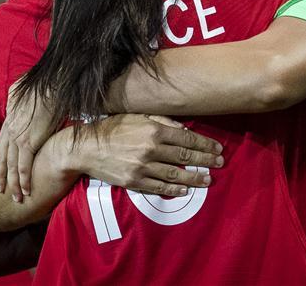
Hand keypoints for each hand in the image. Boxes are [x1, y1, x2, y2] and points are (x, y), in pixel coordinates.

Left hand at [0, 79, 55, 200]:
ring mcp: (18, 138)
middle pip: (3, 158)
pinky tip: (27, 191)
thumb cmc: (42, 85)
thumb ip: (16, 97)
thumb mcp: (21, 89)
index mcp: (10, 120)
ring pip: (11, 167)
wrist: (50, 85)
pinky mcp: (29, 143)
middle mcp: (10, 131)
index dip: (0, 158)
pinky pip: (24, 167)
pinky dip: (24, 180)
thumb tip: (15, 95)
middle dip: (1, 176)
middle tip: (1, 190)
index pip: (2, 144)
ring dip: (13, 184)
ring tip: (16, 198)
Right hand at [72, 114, 223, 196]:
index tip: (217, 148)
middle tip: (219, 163)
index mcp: (152, 129)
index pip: (186, 137)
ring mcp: (143, 167)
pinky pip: (159, 187)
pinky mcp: (134, 181)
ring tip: (207, 179)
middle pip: (185, 155)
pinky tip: (185, 189)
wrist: (86, 148)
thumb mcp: (135, 116)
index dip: (204, 143)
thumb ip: (159, 120)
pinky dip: (174, 189)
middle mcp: (150, 148)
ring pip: (175, 174)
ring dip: (195, 177)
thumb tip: (182, 127)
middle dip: (205, 160)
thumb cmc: (111, 129)